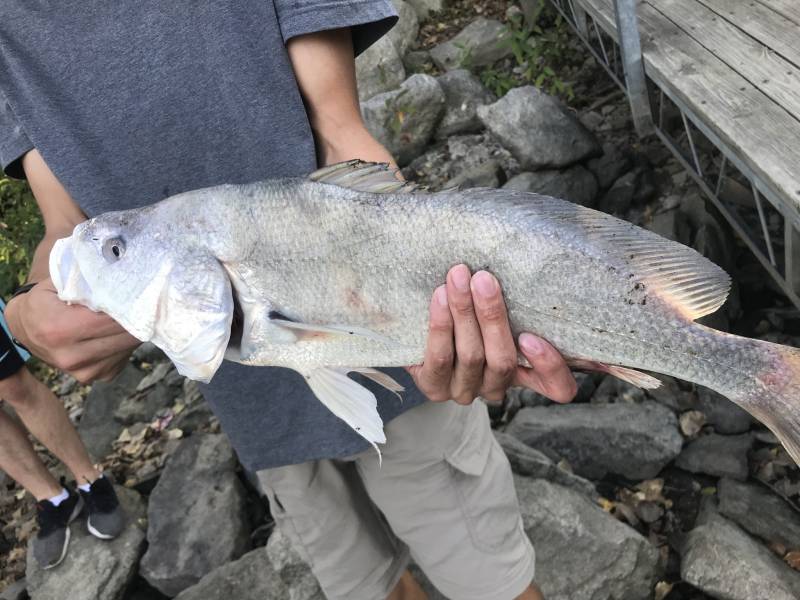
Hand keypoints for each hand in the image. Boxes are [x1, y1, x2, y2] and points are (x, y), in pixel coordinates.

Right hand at [5, 278, 140, 382]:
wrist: (27, 329)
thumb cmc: (46, 300)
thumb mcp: (57, 283)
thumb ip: (86, 279)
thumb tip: (121, 275)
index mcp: (60, 330)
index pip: (112, 318)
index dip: (131, 304)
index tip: (143, 291)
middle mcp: (72, 357)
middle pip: (125, 334)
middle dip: (139, 316)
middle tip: (147, 299)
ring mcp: (87, 371)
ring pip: (130, 345)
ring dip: (136, 328)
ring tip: (134, 312)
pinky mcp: (100, 376)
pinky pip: (126, 354)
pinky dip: (127, 341)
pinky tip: (118, 329)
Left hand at [408, 265, 576, 404]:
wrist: (420, 329)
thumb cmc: (471, 311)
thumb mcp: (500, 308)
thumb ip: (516, 302)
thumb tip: (527, 262)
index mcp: (525, 373)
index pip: (558, 388)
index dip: (550, 366)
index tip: (531, 336)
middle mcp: (497, 386)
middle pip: (503, 361)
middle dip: (492, 316)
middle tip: (484, 279)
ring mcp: (466, 390)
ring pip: (471, 356)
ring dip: (464, 313)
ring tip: (458, 279)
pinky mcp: (435, 387)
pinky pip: (439, 359)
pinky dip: (441, 326)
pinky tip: (439, 298)